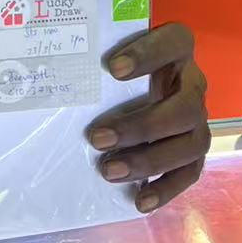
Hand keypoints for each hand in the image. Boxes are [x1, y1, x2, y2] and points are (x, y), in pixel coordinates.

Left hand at [86, 22, 209, 214]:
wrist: (142, 85)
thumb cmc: (119, 66)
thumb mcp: (113, 54)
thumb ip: (95, 56)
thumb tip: (43, 68)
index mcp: (177, 48)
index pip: (173, 42)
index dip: (148, 55)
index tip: (112, 69)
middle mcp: (193, 83)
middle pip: (185, 106)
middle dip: (142, 126)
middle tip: (97, 139)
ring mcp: (198, 119)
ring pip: (190, 143)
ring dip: (150, 160)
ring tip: (109, 172)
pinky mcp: (194, 150)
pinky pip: (190, 172)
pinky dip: (166, 188)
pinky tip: (140, 199)